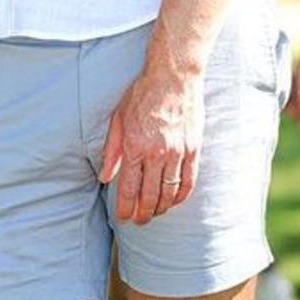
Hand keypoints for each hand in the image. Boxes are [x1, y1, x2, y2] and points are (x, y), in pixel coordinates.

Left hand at [99, 61, 204, 224]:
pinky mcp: (194, 149)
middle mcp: (156, 153)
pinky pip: (189, 181)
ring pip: (169, 193)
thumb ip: (111, 151)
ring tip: (154, 214)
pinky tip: (174, 202)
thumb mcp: (118, 119)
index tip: (123, 218)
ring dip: (161, 208)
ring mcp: (178, 153)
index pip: (128, 188)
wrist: (173, 77)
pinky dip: (181, 196)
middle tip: (138, 222)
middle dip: (142, 213)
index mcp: (135, 147)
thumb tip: (105, 177)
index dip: (125, 207)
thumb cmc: (141, 96)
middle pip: (149, 195)